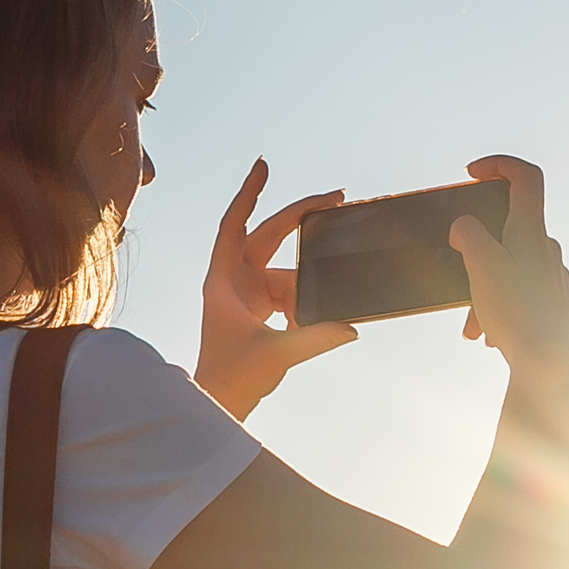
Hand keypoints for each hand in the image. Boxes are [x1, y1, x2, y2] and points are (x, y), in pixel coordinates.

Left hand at [195, 159, 358, 420]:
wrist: (216, 403)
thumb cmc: (232, 379)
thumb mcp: (277, 356)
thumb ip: (316, 337)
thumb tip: (352, 326)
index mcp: (223, 281)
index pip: (234, 224)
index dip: (249, 193)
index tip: (263, 165)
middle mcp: (230, 279)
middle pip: (266, 235)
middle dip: (300, 216)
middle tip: (336, 196)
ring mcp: (243, 292)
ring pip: (281, 270)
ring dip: (303, 284)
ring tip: (303, 317)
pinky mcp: (254, 307)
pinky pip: (286, 290)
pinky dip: (301, 300)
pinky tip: (308, 320)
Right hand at [451, 155, 568, 387]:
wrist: (552, 364)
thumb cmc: (520, 314)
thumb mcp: (480, 264)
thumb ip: (468, 234)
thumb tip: (465, 227)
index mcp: (530, 231)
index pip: (525, 176)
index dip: (498, 164)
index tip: (472, 173)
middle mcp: (545, 249)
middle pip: (507, 229)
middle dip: (475, 251)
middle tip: (458, 271)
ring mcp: (550, 276)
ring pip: (507, 269)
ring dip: (482, 290)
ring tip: (472, 323)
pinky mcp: (551, 302)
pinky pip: (516, 295)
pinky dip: (496, 308)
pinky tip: (488, 334)